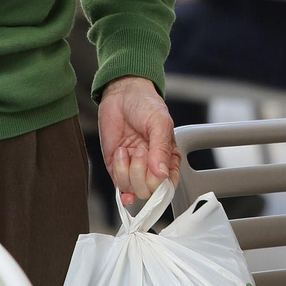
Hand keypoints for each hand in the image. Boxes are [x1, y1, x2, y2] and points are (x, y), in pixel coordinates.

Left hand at [97, 76, 179, 207]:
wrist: (122, 94)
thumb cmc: (145, 104)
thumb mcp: (160, 123)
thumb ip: (161, 149)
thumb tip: (161, 175)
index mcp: (169, 158)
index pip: (169, 185)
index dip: (162, 184)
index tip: (156, 173)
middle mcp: (152, 167)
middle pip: (149, 191)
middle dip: (142, 173)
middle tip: (141, 149)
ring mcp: (133, 168)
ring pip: (132, 188)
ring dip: (128, 169)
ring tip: (129, 147)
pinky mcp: (117, 166)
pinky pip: (118, 183)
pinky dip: (118, 173)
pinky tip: (121, 155)